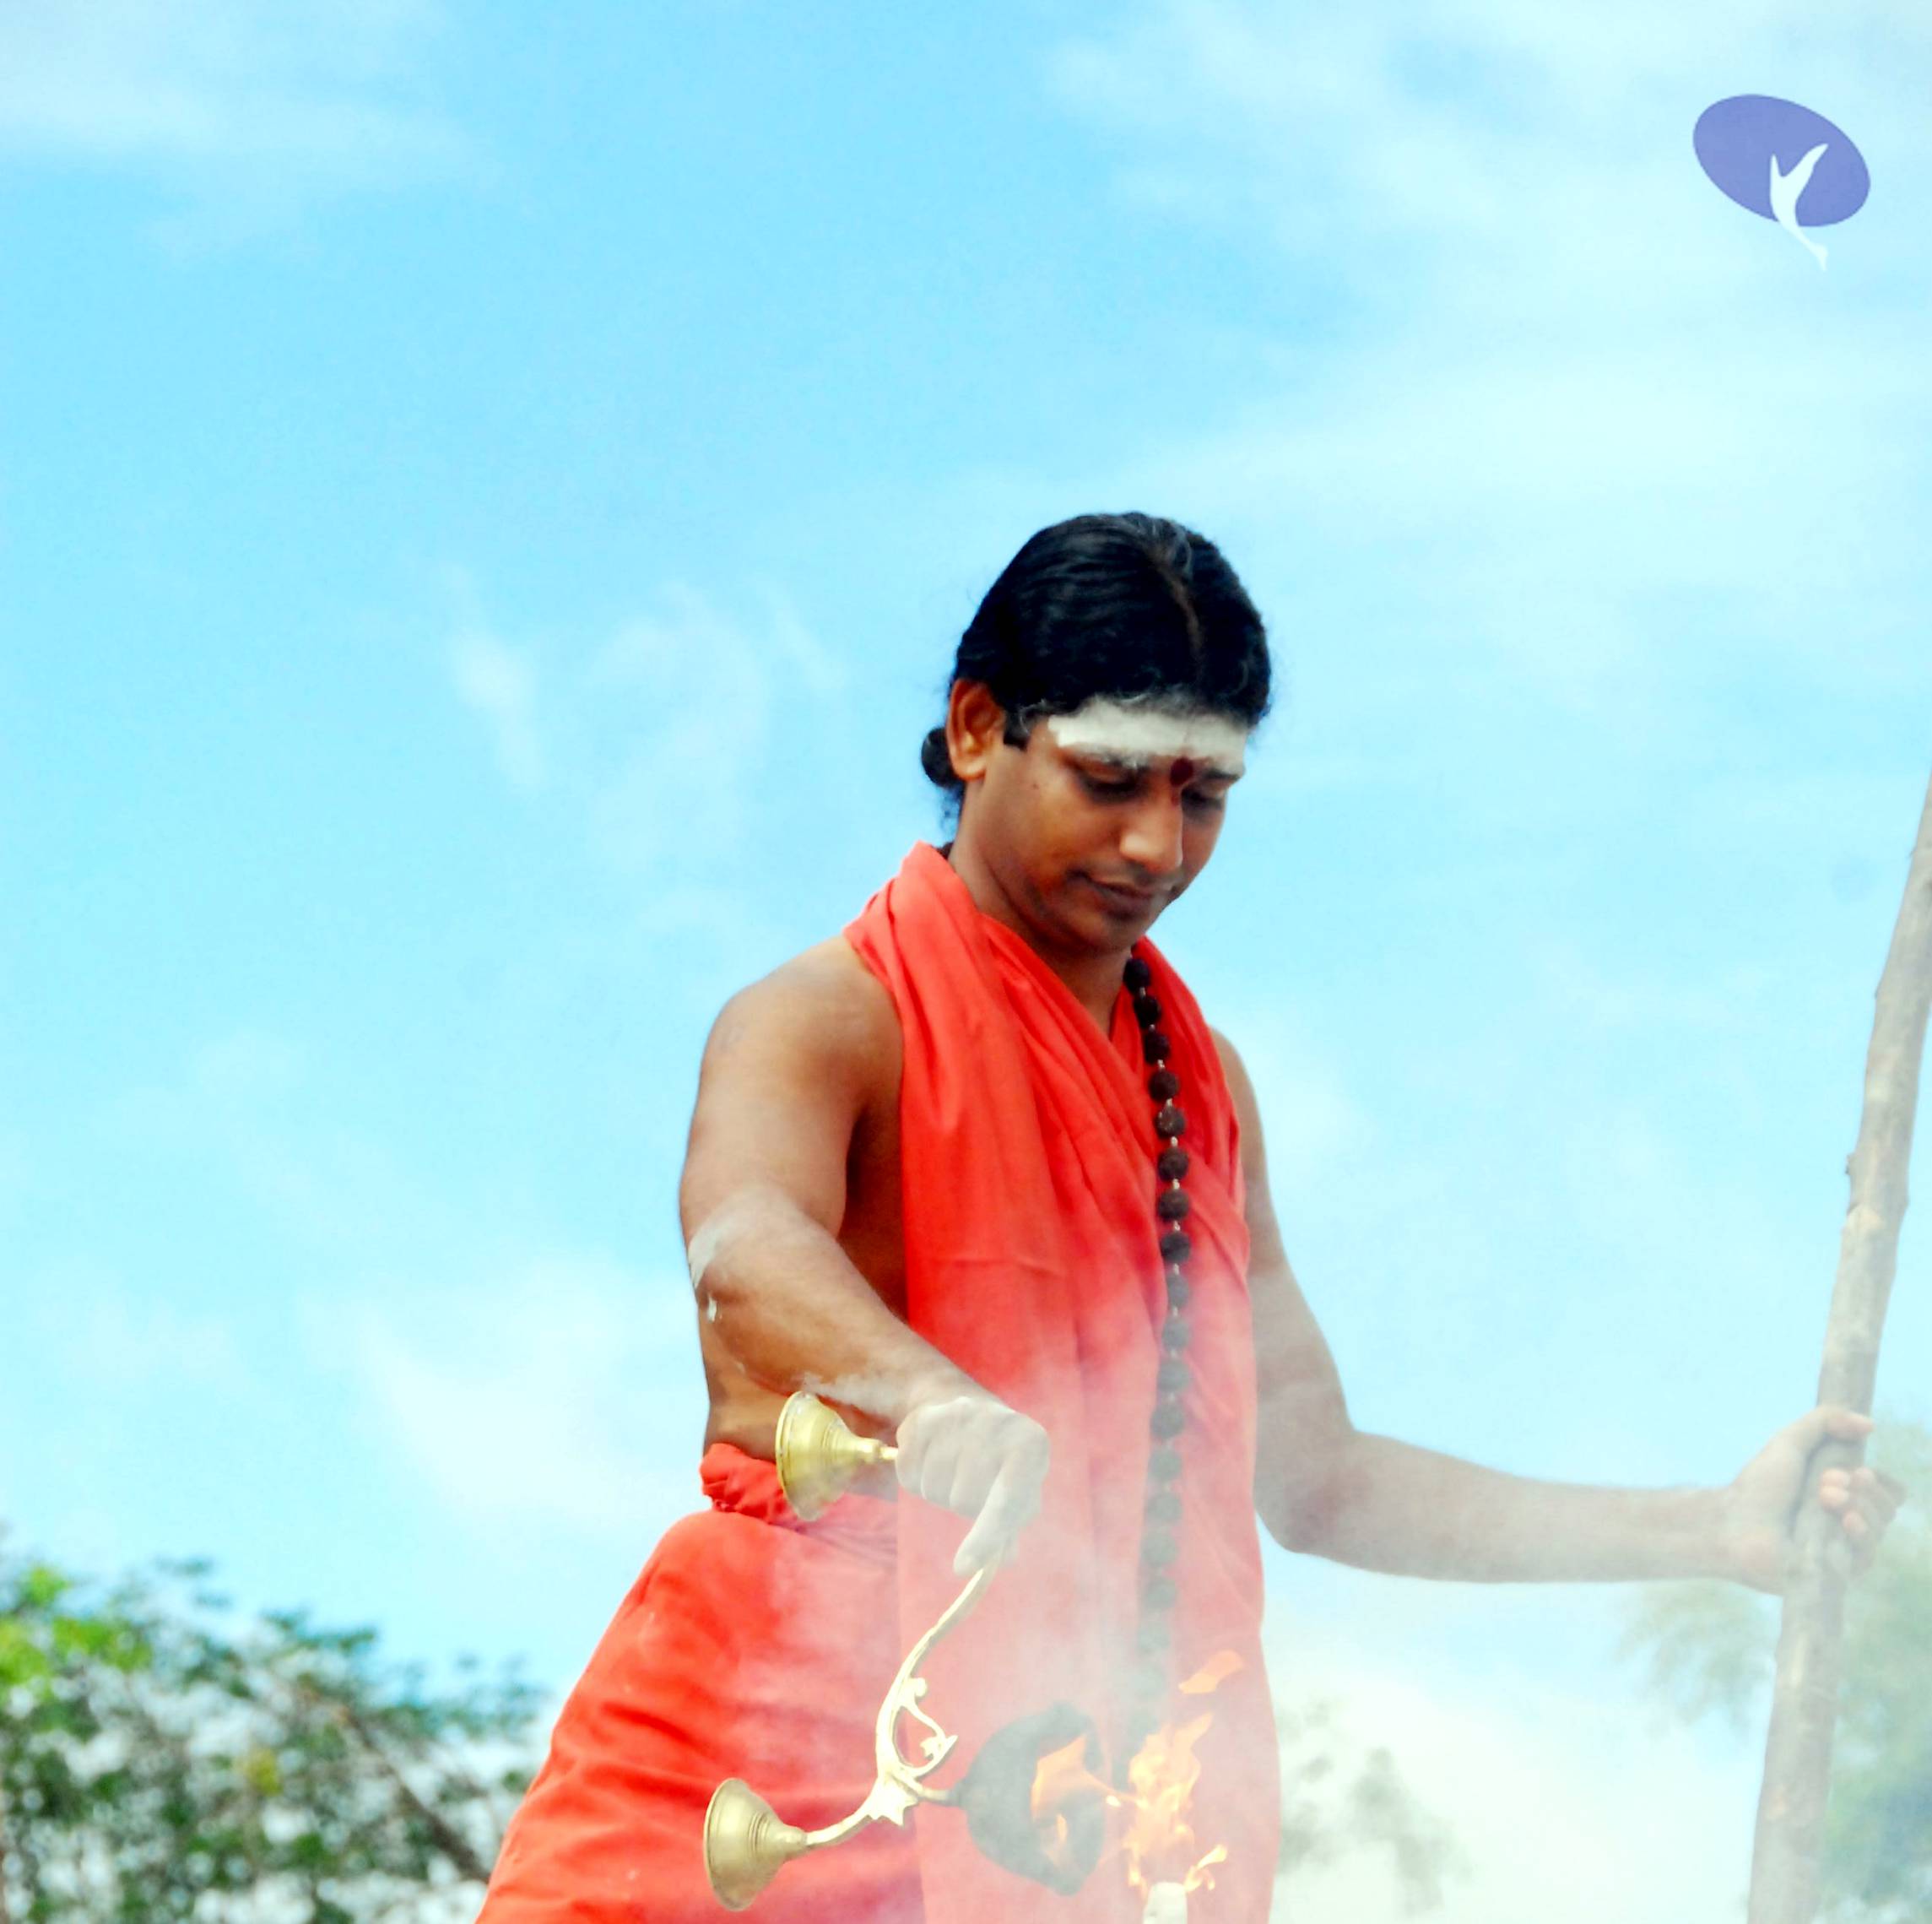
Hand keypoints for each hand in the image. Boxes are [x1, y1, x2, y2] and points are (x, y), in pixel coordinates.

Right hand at [895, 1392, 1050, 1575]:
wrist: (969, 1407)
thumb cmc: (1003, 1461)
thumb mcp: (1021, 1486)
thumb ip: (1013, 1523)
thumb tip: (1005, 1557)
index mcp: (1031, 1445)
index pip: (1007, 1500)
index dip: (986, 1537)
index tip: (962, 1569)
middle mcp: (997, 1424)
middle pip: (964, 1499)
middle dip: (964, 1506)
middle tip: (973, 1484)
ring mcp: (958, 1416)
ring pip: (934, 1487)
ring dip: (940, 1492)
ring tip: (955, 1468)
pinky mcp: (924, 1417)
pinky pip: (908, 1473)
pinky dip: (916, 1479)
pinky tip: (933, 1458)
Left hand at [1720, 1406, 1906, 1593]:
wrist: (1733, 1523)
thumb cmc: (1759, 1486)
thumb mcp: (1791, 1441)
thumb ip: (1825, 1421)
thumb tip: (1869, 1425)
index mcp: (1844, 1498)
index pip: (1888, 1492)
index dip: (1878, 1480)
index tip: (1856, 1469)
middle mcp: (1848, 1524)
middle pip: (1887, 1508)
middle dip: (1864, 1487)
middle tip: (1827, 1480)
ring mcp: (1844, 1551)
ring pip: (1879, 1528)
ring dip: (1857, 1504)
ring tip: (1824, 1495)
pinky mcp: (1838, 1574)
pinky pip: (1867, 1555)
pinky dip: (1861, 1532)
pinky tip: (1846, 1521)